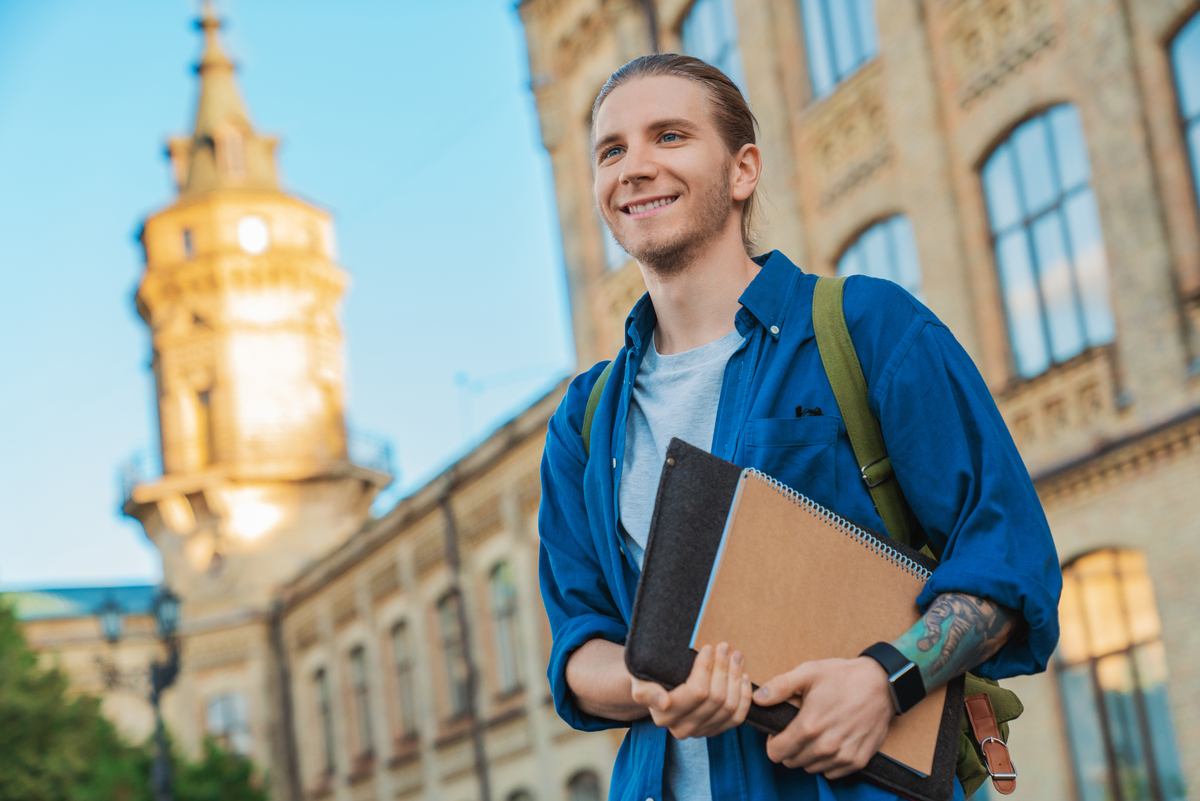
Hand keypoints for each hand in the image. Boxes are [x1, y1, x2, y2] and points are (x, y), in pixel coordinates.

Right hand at [629, 643, 752, 738]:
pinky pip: (737, 718)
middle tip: (725, 646)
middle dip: (724, 668)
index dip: (707, 668)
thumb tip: (664, 702)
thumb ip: (646, 692)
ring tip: (736, 656)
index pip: (697, 692)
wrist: (656, 687)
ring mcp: (701, 732)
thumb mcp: (639, 679)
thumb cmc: (648, 678)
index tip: (709, 647)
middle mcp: (682, 729)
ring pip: (729, 707)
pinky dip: (744, 697)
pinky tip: (743, 677)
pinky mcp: (715, 731)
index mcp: (665, 716)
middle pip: (716, 698)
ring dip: (735, 678)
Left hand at [753, 656, 892, 778]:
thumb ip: (780, 686)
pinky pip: (832, 773)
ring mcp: (843, 756)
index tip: (780, 730)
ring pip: (811, 768)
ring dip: (808, 755)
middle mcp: (825, 746)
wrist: (881, 683)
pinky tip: (832, 741)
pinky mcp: (858, 761)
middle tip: (799, 729)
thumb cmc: (843, 676)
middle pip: (792, 762)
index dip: (773, 742)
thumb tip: (757, 698)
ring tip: (817, 733)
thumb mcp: (808, 672)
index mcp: (809, 726)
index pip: (776, 753)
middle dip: (790, 748)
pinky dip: (827, 762)